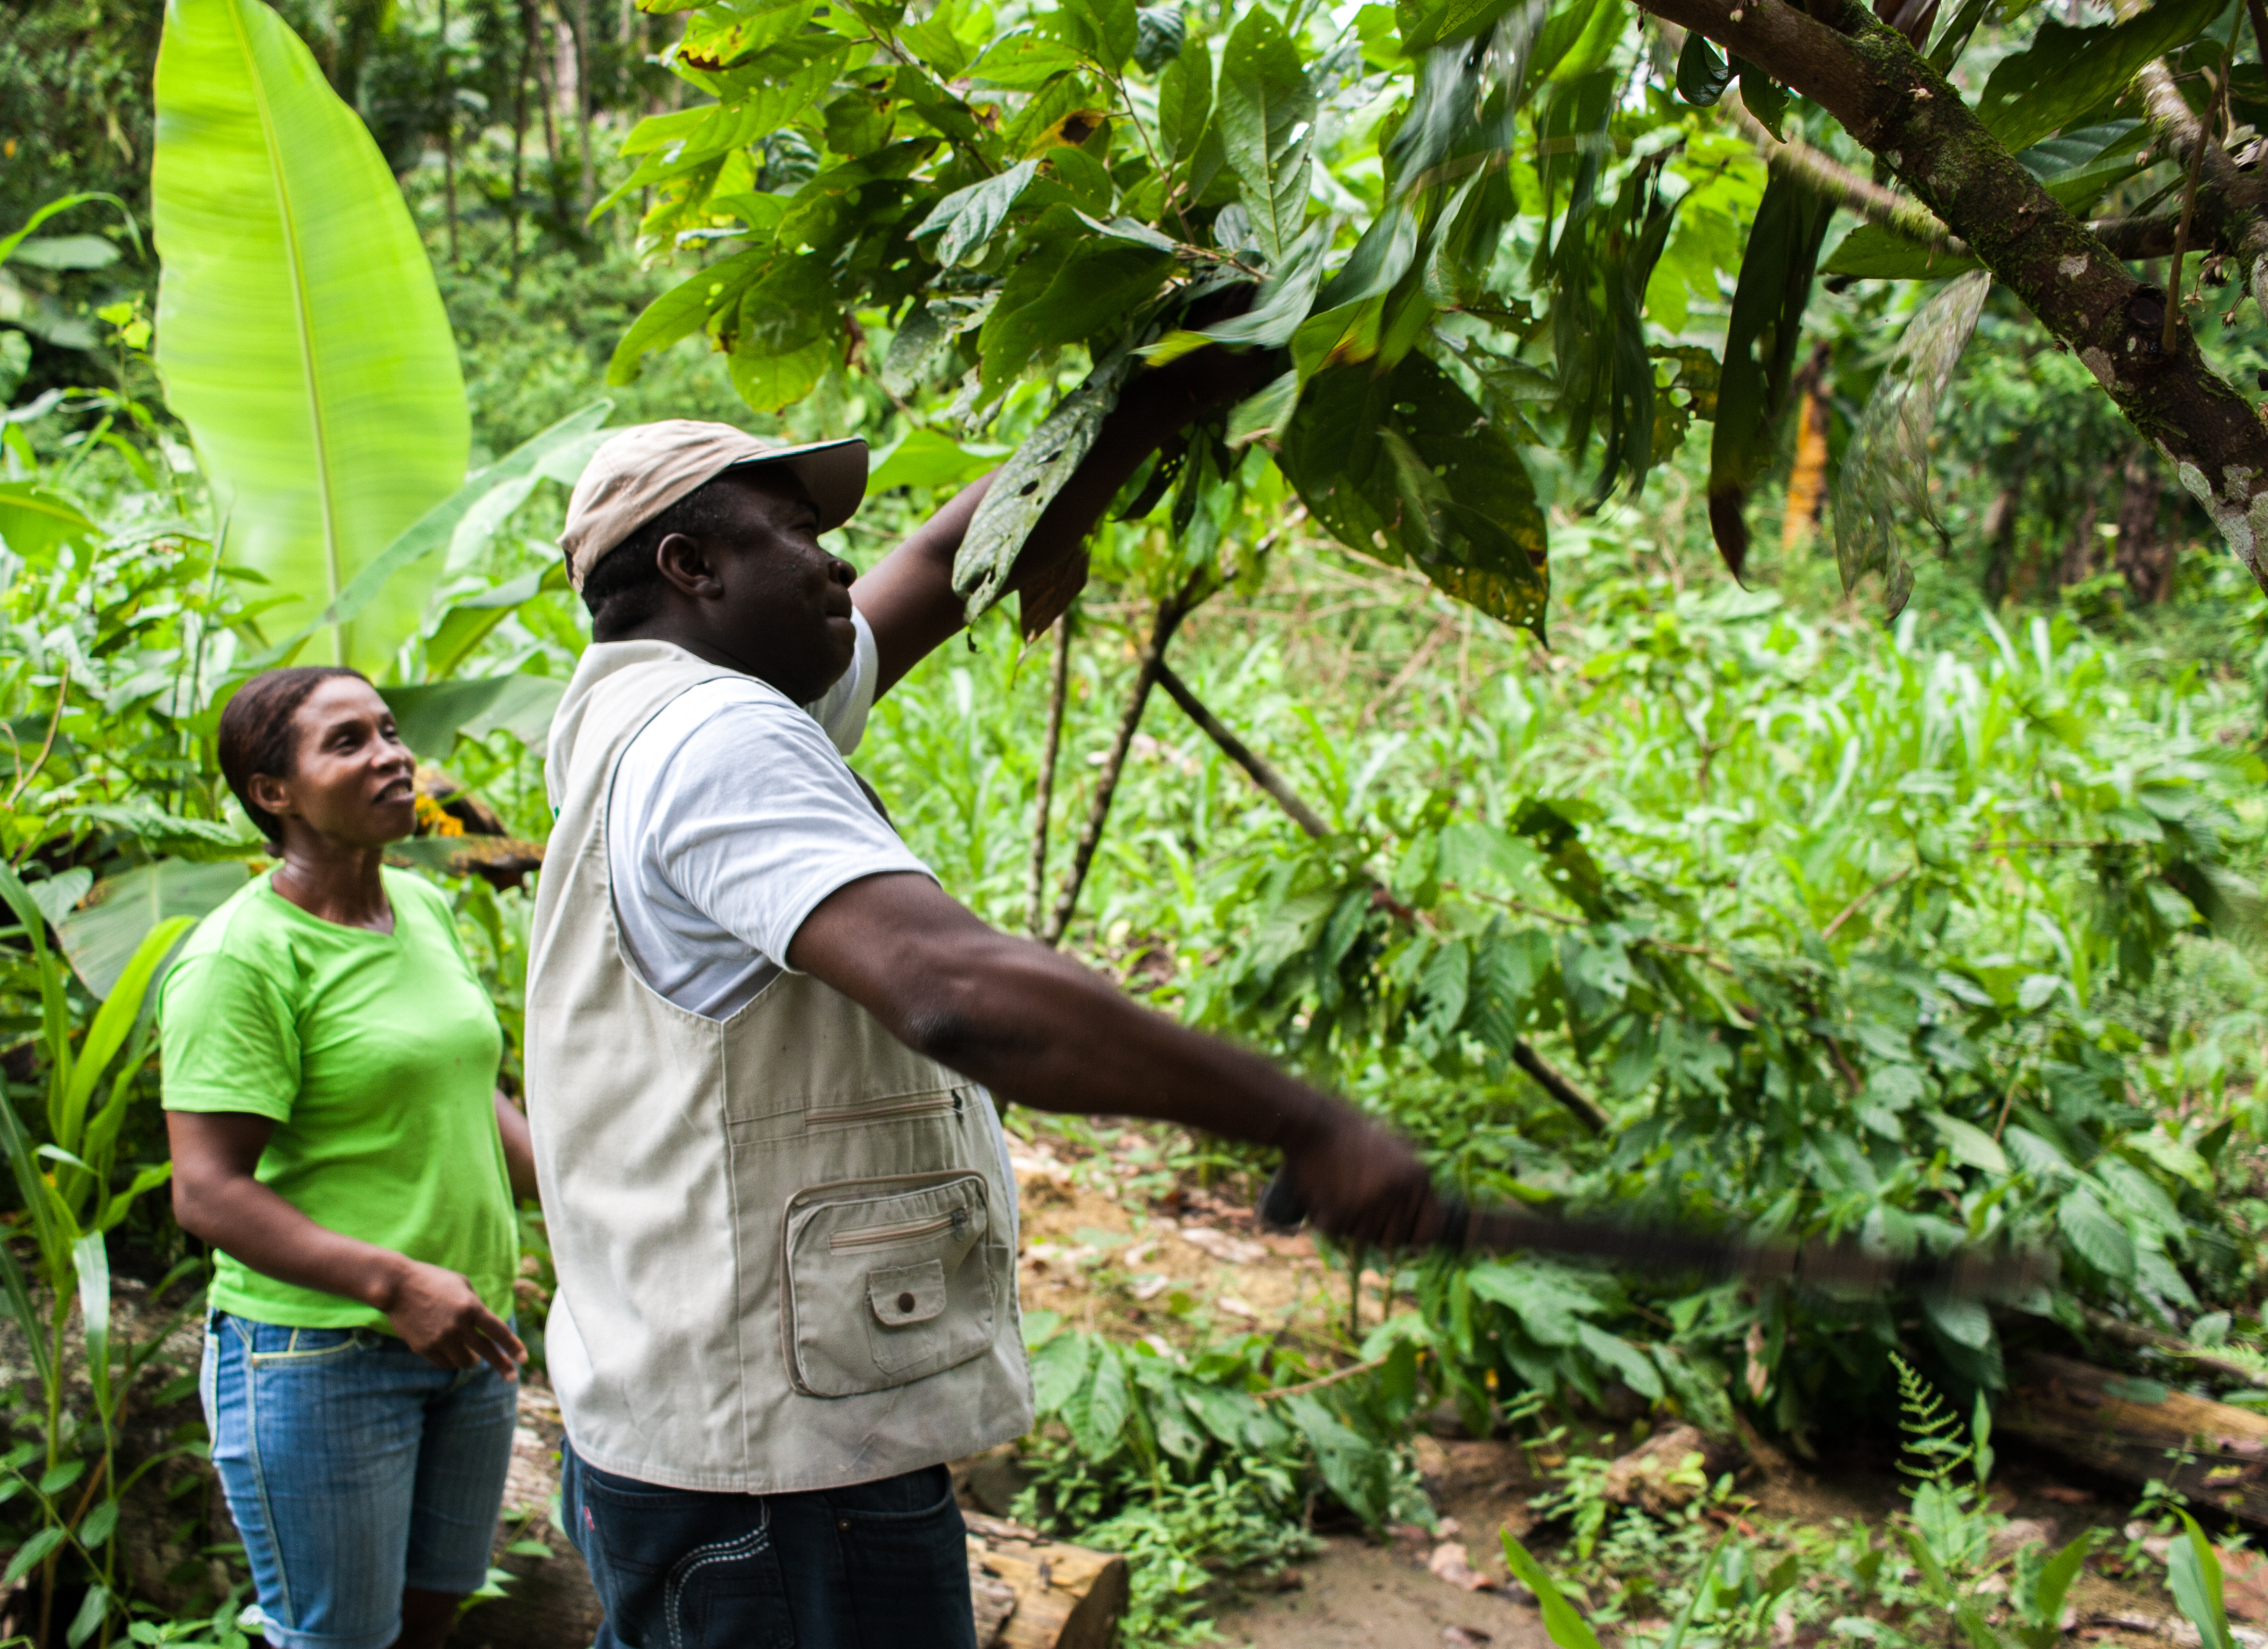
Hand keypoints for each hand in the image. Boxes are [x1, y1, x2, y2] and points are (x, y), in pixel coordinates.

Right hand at [376, 1258, 525, 1377]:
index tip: (524, 1359)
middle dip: (502, 1366)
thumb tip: (485, 1326)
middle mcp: (458, 1325)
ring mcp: (440, 1338)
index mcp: (471, 1307)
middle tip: (512, 1378)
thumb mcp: (462, 1285)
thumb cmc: (433, 1281)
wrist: (397, 1286)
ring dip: (471, 1360)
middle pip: (486, 1352)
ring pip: (465, 1361)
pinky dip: (451, 1359)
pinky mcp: (424, 1348)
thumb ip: (476, 1305)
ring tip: (473, 1356)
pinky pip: (445, 1363)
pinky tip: (451, 1352)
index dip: (513, 1346)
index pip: (498, 1331)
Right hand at [1277, 1103, 1441, 1249]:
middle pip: (1393, 1241)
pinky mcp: (1341, 1209)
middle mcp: (1400, 1191)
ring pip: (1363, 1240)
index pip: (1429, 1232)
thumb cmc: (1350, 1138)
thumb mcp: (1395, 1153)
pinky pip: (1336, 1232)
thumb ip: (1412, 1189)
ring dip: (1348, 1224)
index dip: (1412, 1237)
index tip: (1396, 1232)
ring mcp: (1371, 1202)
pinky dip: (1326, 1218)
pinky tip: (1323, 1192)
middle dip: (1373, 1230)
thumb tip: (1426, 1236)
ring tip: (1339, 1191)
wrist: (1312, 1122)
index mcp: (1417, 1178)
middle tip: (1356, 1202)